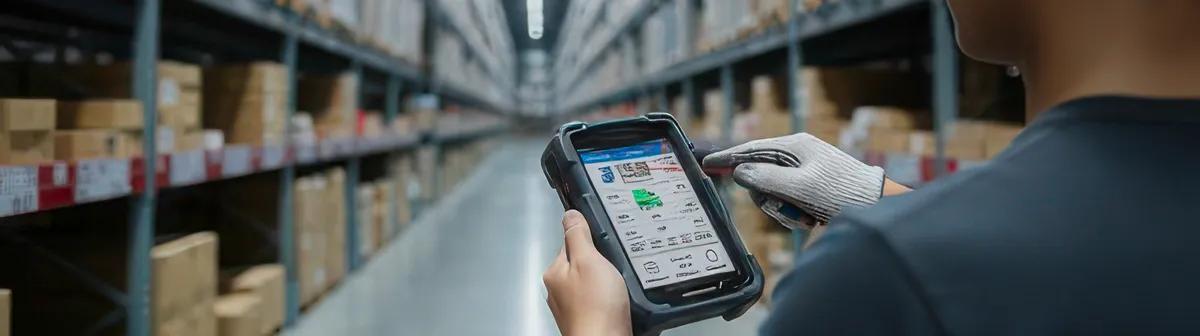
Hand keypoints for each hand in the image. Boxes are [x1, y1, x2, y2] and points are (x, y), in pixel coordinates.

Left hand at [543, 210, 632, 335]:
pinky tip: (619, 302)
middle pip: (582, 266)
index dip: (591, 243)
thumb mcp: (588, 260)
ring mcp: (572, 309)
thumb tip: (569, 214)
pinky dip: (609, 301)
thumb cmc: (596, 303)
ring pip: (592, 285)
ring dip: (606, 284)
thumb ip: (579, 235)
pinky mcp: (587, 321)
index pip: (571, 245)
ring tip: (620, 286)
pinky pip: (599, 302)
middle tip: (617, 267)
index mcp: (555, 273)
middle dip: (601, 265)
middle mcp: (558, 291)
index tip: (607, 246)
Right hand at [703, 133, 892, 228]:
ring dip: (784, 209)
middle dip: (768, 197)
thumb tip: (740, 173)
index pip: (751, 150)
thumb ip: (765, 178)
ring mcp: (805, 170)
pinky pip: (788, 199)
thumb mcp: (799, 187)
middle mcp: (798, 155)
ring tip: (805, 217)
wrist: (877, 205)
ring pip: (773, 191)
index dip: (727, 159)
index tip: (706, 164)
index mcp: (795, 146)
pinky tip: (812, 218)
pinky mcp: (811, 186)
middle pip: (761, 175)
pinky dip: (795, 212)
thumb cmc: (841, 192)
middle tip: (784, 209)